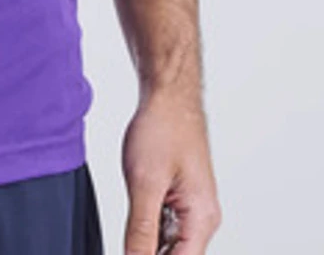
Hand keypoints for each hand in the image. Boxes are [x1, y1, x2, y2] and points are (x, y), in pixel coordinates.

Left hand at [121, 85, 222, 253]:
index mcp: (202, 219)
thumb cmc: (164, 128)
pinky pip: (165, 223)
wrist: (168, 95)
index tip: (131, 251)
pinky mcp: (181, 198)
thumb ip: (140, 231)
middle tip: (132, 224)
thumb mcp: (145, 184)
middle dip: (147, 250)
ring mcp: (193, 208)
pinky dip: (148, 219)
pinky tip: (138, 200)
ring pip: (168, 242)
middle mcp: (203, 218)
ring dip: (146, 235)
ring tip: (137, 201)